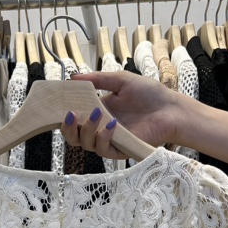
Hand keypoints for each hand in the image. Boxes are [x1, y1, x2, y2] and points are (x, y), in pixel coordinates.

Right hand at [61, 71, 182, 158]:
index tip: (57, 106)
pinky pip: (103, 150)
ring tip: (96, 113)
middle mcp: (100, 127)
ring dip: (87, 130)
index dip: (63, 115)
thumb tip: (73, 77)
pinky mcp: (120, 150)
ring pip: (86, 144)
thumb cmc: (149, 94)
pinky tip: (111, 125)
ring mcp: (109, 140)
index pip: (73, 118)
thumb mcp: (120, 80)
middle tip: (70, 115)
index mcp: (97, 110)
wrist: (170, 109)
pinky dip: (103, 138)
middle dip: (67, 128)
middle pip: (74, 136)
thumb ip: (97, 80)